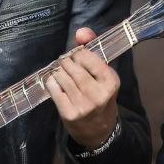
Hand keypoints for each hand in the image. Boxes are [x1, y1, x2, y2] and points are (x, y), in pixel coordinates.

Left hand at [46, 27, 120, 149]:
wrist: (99, 131)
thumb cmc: (101, 97)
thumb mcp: (104, 74)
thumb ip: (93, 49)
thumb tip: (81, 31)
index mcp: (111, 81)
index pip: (86, 56)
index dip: (78, 54)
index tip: (79, 59)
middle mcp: (98, 93)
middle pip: (71, 65)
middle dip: (66, 63)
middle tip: (68, 67)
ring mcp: (82, 105)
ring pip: (61, 75)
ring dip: (59, 72)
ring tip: (63, 76)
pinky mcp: (68, 113)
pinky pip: (53, 88)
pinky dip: (52, 83)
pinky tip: (57, 85)